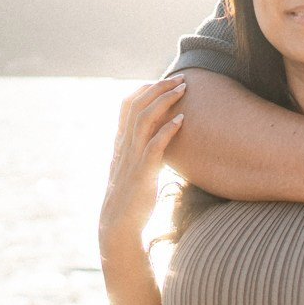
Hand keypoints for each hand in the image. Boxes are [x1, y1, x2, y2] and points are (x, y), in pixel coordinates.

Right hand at [100, 76, 184, 245]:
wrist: (119, 226)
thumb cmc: (131, 200)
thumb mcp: (135, 172)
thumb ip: (143, 156)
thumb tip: (157, 149)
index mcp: (121, 144)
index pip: (126, 107)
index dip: (143, 90)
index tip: (161, 81)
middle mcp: (124, 146)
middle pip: (137, 106)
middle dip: (159, 88)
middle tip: (180, 79)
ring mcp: (132, 158)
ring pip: (145, 119)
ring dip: (165, 101)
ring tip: (183, 90)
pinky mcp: (143, 172)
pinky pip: (155, 145)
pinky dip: (168, 130)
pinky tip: (182, 121)